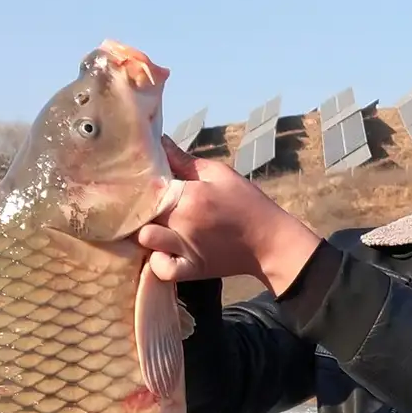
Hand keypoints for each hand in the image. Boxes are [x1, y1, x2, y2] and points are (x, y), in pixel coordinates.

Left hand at [137, 136, 321, 294]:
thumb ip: (185, 160)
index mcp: (189, 194)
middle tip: (148, 206)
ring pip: (145, 240)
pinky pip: (161, 269)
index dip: (141, 186)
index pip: (147, 187)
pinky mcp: (191, 270)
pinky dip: (158, 262)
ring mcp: (185, 248)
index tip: (143, 185)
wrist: (270, 241)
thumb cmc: (246, 203)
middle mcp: (182, 221)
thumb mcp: (220, 174)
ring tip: (156, 228)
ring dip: (148, 233)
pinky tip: (165, 252)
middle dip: (141, 208)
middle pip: (141, 213)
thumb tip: (158, 141)